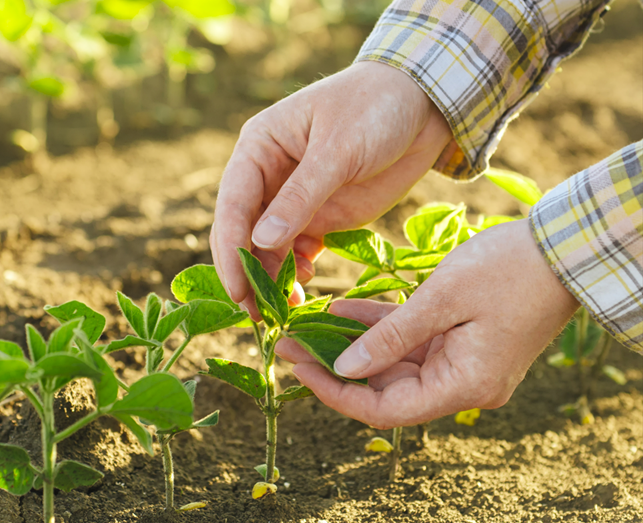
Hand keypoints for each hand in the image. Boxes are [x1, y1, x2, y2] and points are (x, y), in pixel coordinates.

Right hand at [211, 61, 451, 311]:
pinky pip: (296, 253)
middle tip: (256, 314)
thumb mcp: (339, 150)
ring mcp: (292, 201)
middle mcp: (267, 177)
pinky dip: (295, 274)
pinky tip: (305, 287)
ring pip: (267, 249)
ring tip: (286, 309)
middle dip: (247, 272)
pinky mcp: (319, 218)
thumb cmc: (375, 108)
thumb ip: (301, 197)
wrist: (425, 106)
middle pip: (243, 232)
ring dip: (271, 279)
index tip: (238, 288)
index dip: (231, 248)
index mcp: (259, 148)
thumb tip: (260, 242)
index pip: (233, 203)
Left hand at [275, 219, 579, 427]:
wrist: (564, 248)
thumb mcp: (442, 300)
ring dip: (352, 346)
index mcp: (464, 385)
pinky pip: (410, 340)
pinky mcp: (460, 340)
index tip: (298, 370)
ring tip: (305, 328)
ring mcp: (461, 362)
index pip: (386, 410)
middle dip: (336, 367)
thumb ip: (390, 337)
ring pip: (393, 363)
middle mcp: (462, 383)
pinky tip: (339, 311)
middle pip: (386, 388)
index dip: (337, 395)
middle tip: (289, 343)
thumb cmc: (510, 270)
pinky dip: (378, 327)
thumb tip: (343, 368)